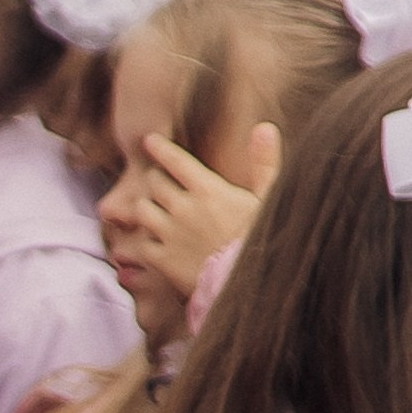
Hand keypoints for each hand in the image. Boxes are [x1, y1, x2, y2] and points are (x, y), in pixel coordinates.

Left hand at [125, 129, 278, 304]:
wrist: (246, 284)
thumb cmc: (261, 240)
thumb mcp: (268, 199)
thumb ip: (264, 163)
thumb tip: (264, 128)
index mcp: (208, 190)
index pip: (175, 160)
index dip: (160, 148)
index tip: (149, 141)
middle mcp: (183, 208)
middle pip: (154, 183)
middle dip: (156, 179)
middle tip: (160, 182)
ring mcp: (169, 234)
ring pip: (142, 210)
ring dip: (147, 207)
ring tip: (154, 210)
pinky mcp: (161, 260)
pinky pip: (142, 244)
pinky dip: (146, 240)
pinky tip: (154, 241)